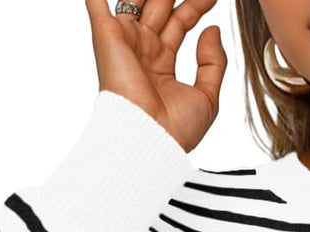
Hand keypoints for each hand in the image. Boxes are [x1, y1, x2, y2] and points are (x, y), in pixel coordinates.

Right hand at [84, 0, 226, 152]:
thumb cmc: (176, 129)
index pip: (181, 22)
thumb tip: (212, 28)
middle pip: (161, 5)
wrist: (150, 139)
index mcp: (162, 63)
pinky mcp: (107, 34)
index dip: (197, 6)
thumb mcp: (206, 97)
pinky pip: (96, 2)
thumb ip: (213, 62)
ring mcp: (125, 40)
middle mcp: (142, 49)